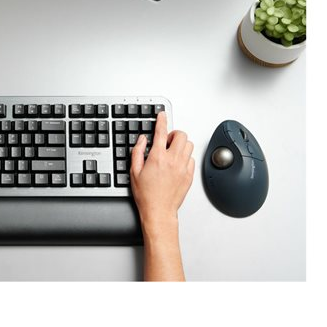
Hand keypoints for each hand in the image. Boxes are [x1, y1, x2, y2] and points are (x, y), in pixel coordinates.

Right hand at [130, 111, 194, 228]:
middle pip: (181, 135)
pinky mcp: (189, 175)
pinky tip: (177, 163)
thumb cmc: (146, 195)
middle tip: (167, 140)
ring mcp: (183, 168)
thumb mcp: (134, 171)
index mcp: (158, 157)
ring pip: (189, 145)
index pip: (161, 132)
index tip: (162, 115)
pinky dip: (185, 157)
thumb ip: (138, 152)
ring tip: (172, 151)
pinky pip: (191, 159)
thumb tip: (142, 139)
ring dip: (181, 145)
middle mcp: (173, 160)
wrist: (159, 211)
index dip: (162, 120)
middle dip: (174, 134)